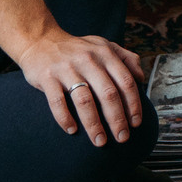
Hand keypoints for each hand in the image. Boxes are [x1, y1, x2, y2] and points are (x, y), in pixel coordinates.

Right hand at [17, 30, 144, 142]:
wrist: (40, 40)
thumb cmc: (77, 49)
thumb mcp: (103, 45)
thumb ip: (125, 58)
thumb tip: (141, 79)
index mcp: (105, 53)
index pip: (125, 82)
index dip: (133, 104)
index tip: (136, 123)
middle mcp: (88, 60)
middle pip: (108, 94)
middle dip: (117, 119)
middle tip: (122, 138)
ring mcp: (66, 68)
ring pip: (84, 101)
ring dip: (94, 124)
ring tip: (100, 141)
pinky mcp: (47, 77)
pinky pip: (57, 102)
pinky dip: (65, 118)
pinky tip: (72, 130)